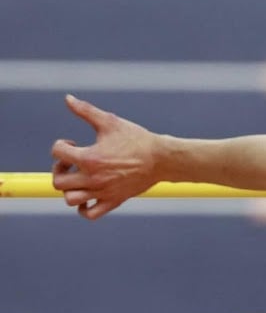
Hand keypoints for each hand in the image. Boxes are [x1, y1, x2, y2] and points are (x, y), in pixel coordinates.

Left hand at [51, 95, 160, 218]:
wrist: (162, 159)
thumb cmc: (137, 139)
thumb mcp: (110, 122)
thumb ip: (86, 110)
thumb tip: (67, 98)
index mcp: (89, 158)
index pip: (57, 152)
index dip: (61, 145)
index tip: (74, 142)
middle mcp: (93, 179)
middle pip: (58, 181)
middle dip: (59, 169)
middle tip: (72, 162)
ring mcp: (103, 192)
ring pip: (70, 199)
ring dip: (69, 188)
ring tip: (79, 178)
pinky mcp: (113, 201)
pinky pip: (89, 214)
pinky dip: (83, 208)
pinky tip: (87, 196)